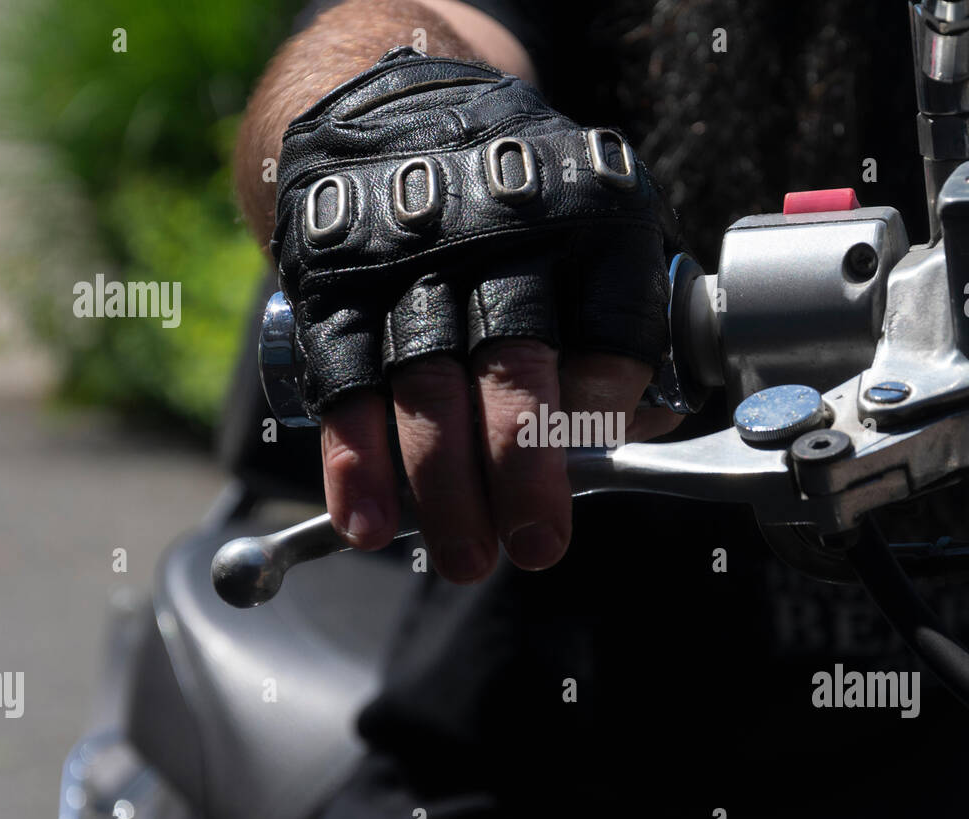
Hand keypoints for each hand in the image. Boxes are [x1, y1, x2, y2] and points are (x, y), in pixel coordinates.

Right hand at [273, 47, 682, 580]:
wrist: (400, 111)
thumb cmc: (525, 206)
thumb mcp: (600, 231)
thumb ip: (623, 328)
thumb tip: (634, 434)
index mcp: (587, 211)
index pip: (611, 322)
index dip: (605, 403)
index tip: (597, 460)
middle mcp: (494, 227)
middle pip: (513, 355)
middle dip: (523, 462)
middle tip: (535, 545)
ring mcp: (406, 255)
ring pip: (424, 380)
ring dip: (440, 482)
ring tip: (463, 557)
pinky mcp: (333, 281)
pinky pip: (342, 379)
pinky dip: (355, 458)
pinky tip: (367, 521)